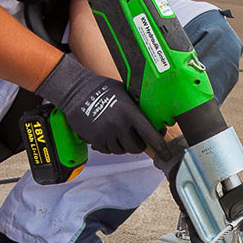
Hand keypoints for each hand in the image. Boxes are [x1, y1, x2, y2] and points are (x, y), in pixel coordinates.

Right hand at [35, 55, 162, 155]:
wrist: (77, 91)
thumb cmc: (102, 89)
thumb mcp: (125, 93)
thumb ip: (138, 107)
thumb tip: (153, 120)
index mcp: (130, 112)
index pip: (150, 135)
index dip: (160, 147)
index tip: (166, 154)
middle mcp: (119, 125)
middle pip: (137, 147)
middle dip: (138, 145)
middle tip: (135, 138)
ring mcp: (106, 133)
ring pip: (122, 150)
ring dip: (122, 145)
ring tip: (117, 132)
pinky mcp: (95, 139)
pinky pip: (108, 151)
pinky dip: (109, 146)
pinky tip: (106, 133)